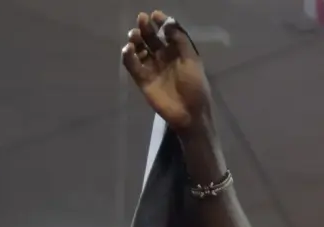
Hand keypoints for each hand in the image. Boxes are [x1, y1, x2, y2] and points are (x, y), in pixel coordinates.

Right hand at [121, 11, 211, 133]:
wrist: (189, 114)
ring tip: (135, 35)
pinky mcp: (142, 80)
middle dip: (146, 28)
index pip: (166, 33)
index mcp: (178, 53)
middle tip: (141, 20)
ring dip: (136, 40)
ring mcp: (152, 68)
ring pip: (140, 49)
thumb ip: (180, 41)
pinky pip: (132, 64)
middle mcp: (164, 58)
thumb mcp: (192, 61)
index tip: (155, 15)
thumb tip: (168, 23)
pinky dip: (128, 55)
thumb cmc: (195, 87)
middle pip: (151, 39)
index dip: (160, 23)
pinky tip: (130, 49)